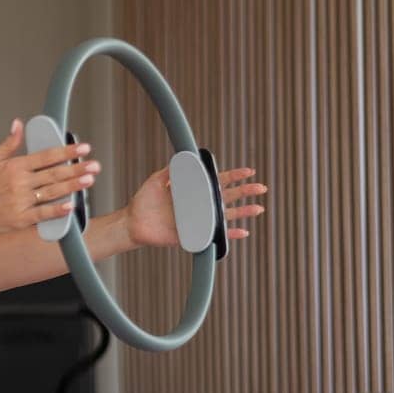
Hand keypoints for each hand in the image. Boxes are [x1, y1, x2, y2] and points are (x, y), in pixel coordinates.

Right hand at [0, 120, 98, 235]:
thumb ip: (9, 143)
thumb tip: (18, 124)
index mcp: (15, 167)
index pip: (46, 156)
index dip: (66, 152)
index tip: (83, 148)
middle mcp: (19, 183)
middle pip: (53, 174)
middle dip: (76, 169)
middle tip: (95, 165)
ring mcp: (21, 201)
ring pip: (52, 192)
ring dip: (72, 186)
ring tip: (89, 180)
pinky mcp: (21, 219)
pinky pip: (43, 214)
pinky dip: (57, 210)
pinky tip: (70, 205)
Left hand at [126, 164, 267, 247]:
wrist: (132, 223)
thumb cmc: (143, 202)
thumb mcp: (155, 181)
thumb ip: (169, 171)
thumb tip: (183, 158)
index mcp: (191, 191)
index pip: (217, 181)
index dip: (233, 176)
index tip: (248, 171)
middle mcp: (197, 205)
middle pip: (227, 197)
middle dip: (245, 191)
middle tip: (261, 187)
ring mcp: (197, 220)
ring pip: (225, 215)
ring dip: (243, 212)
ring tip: (259, 208)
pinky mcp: (192, 234)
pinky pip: (214, 235)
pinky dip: (228, 234)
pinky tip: (243, 231)